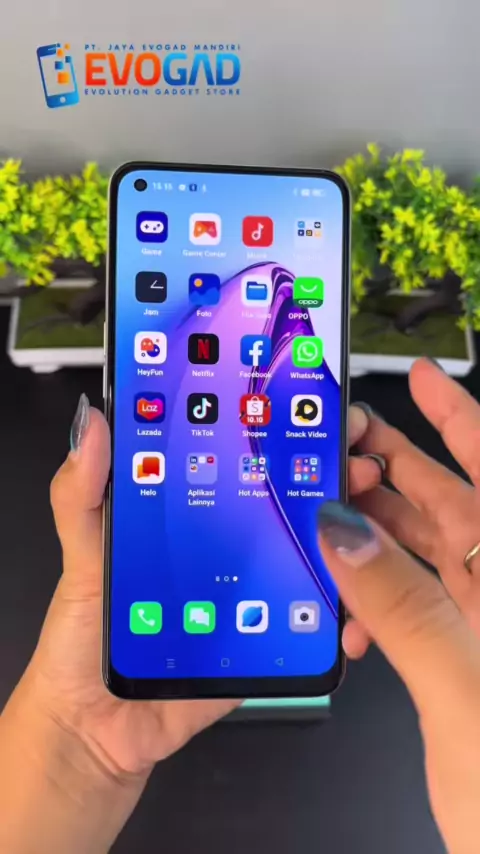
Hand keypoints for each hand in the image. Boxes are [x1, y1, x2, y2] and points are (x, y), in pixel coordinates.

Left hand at [15, 398, 379, 778]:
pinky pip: (305, 624)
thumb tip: (95, 424)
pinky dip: (335, 616)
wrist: (95, 730)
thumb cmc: (82, 639)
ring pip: (307, 557)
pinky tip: (350, 605)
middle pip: (283, 502)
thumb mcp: (80, 556)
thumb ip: (81, 495)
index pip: (233, 460)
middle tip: (351, 458)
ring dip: (344, 539)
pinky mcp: (260, 640)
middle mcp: (223, 548)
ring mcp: (247, 593)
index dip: (270, 429)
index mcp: (184, 516)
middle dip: (325, 475)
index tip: (306, 403)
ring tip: (364, 517)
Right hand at [353, 358, 479, 653]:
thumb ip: (404, 607)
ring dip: (376, 536)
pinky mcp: (472, 649)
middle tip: (346, 443)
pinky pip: (424, 605)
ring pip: (429, 550)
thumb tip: (342, 532)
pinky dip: (386, 606)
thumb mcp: (467, 688)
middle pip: (449, 499)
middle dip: (392, 467)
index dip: (454, 413)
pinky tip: (355, 625)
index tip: (420, 374)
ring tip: (329, 524)